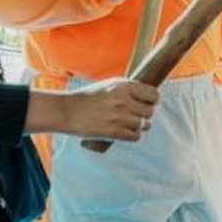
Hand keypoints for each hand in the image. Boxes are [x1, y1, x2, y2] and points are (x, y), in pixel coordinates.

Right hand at [31, 78, 159, 141]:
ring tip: (128, 122)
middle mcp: (124, 101)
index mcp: (124, 86)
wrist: (68, 111)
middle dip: (145, 113)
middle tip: (136, 113)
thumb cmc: (89, 97)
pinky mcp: (114, 132)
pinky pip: (136, 136)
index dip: (153, 99)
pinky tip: (125, 131)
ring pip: (144, 124)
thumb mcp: (110, 85)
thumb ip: (130, 88)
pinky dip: (133, 135)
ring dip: (139, 125)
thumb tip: (149, 94)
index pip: (154, 94)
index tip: (149, 101)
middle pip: (150, 111)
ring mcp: (119, 118)